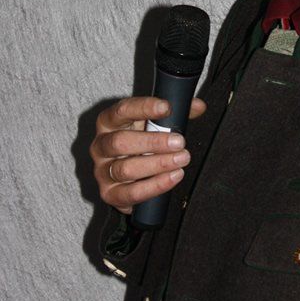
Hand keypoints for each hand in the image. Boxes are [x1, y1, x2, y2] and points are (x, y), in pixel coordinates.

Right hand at [91, 95, 206, 213]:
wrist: (130, 174)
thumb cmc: (141, 142)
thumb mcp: (155, 124)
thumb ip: (176, 113)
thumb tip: (199, 106)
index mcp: (109, 122)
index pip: (122, 110)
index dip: (144, 108)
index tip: (166, 108)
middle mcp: (100, 145)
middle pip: (120, 142)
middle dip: (153, 142)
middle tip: (179, 142)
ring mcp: (102, 171)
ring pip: (125, 169)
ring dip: (157, 165)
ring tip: (181, 160)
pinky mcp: (109, 194)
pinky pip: (130, 193)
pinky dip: (154, 187)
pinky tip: (172, 177)